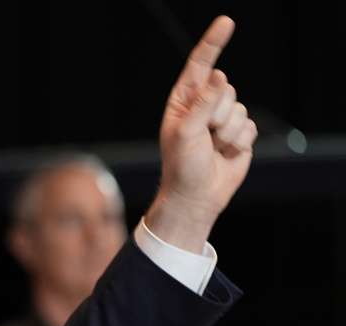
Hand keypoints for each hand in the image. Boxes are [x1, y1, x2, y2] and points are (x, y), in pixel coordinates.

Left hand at [145, 15, 256, 252]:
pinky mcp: (239, 134)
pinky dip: (239, 141)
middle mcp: (204, 106)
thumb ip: (202, 104)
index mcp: (184, 101)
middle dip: (218, 114)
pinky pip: (250, 126)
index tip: (226, 22)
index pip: (200, 66)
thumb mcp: (185, 133)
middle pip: (226, 89)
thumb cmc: (181, 167)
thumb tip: (219, 77)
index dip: (213, 43)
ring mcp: (223, 119)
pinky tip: (226, 153)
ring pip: (239, 108)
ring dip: (228, 132)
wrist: (196, 196)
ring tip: (213, 148)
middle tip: (204, 136)